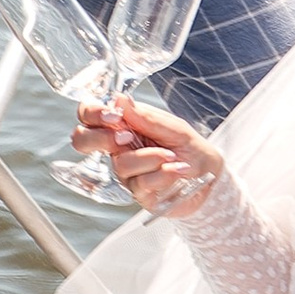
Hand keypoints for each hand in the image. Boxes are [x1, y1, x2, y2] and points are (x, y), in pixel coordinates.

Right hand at [71, 93, 223, 217]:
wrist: (211, 175)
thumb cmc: (190, 147)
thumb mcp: (174, 126)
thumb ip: (146, 117)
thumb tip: (119, 100)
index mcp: (123, 126)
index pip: (89, 115)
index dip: (91, 113)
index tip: (112, 116)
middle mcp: (119, 149)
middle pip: (82, 140)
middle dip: (101, 138)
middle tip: (127, 137)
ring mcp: (127, 173)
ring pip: (121, 163)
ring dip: (150, 157)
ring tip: (173, 156)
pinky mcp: (138, 193)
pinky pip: (141, 183)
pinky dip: (164, 174)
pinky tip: (178, 170)